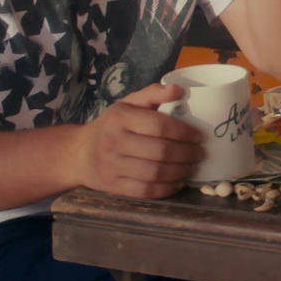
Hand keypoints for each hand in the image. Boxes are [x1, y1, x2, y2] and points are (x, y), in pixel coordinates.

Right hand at [72, 83, 205, 198]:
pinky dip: (167, 188)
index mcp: (120, 118)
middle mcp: (114, 142)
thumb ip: (152, 94)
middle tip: (201, 153)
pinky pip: (146, 190)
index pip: (159, 126)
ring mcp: (112, 166)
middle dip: (188, 154)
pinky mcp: (114, 186)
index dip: (184, 133)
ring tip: (192, 167)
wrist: (78, 154)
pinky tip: (178, 182)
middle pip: (161, 152)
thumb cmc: (111, 125)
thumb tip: (179, 89)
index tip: (199, 136)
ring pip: (156, 173)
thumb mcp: (127, 104)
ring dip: (181, 171)